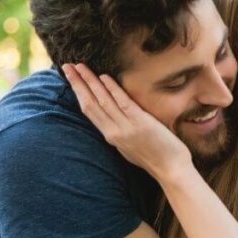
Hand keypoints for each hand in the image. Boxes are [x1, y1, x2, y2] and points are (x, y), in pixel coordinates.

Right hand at [63, 63, 192, 182]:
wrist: (171, 171)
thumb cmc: (155, 158)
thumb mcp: (130, 146)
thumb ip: (121, 132)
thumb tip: (115, 119)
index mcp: (111, 137)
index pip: (89, 111)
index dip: (78, 93)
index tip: (71, 78)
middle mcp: (113, 132)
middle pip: (90, 104)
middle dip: (77, 84)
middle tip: (66, 66)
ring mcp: (125, 127)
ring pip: (102, 101)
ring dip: (89, 82)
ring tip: (79, 66)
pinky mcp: (140, 123)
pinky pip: (122, 103)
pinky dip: (112, 90)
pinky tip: (104, 77)